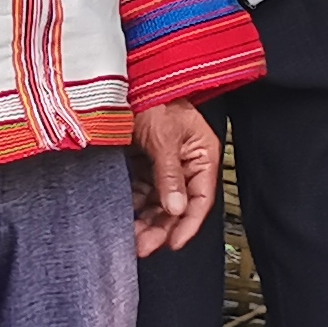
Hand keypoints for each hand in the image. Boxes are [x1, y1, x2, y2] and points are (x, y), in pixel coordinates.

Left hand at [129, 101, 222, 258]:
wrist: (128, 80)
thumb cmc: (155, 98)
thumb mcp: (165, 138)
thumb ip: (170, 175)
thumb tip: (175, 208)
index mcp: (202, 156)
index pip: (200, 199)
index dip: (187, 224)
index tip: (173, 243)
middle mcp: (186, 163)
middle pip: (177, 205)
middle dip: (161, 227)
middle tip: (143, 246)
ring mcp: (164, 165)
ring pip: (158, 202)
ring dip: (146, 220)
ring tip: (131, 237)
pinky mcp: (144, 163)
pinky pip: (142, 192)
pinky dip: (134, 206)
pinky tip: (124, 217)